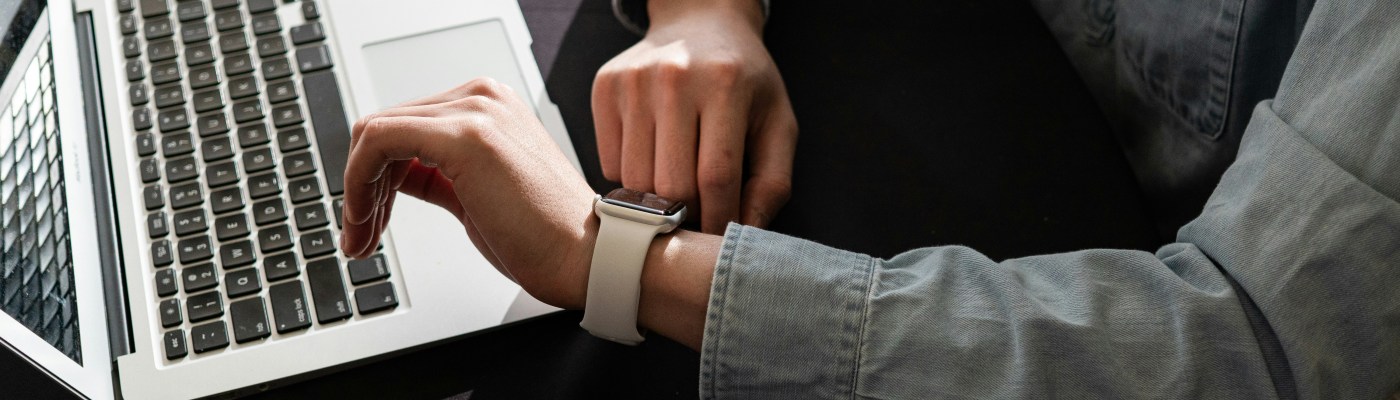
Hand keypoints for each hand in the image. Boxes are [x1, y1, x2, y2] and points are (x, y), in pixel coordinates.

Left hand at [338, 78, 597, 308]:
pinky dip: (358, 182)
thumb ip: (435, 174)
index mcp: (489, 105)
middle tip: (358, 232)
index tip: (368, 215)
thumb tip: (390, 177)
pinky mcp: (464, 135)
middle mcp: (482, 98)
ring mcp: (475, 111)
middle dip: (360, 184)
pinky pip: (379, 141)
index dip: (373, 173)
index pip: (405, 124)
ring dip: (356, 189)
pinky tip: (368, 219)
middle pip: (384, 126)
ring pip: (374, 132)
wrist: (588, 256)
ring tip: (363, 235)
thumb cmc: (546, 236)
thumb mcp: (476, 194)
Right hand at [592, 0, 796, 232]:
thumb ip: (772, 183)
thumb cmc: (744, 82)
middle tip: (698, 219)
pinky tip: (653, 163)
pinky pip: (609, 164)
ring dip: (656, 203)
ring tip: (676, 194)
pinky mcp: (606, 88)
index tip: (720, 239)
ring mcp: (634, 81)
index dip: (719, 221)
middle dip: (687, 217)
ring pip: (634, 181)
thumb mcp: (777, 124)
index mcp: (727, 85)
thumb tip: (745, 234)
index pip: (716, 178)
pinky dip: (631, 180)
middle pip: (671, 185)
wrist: (699, 24)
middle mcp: (676, 78)